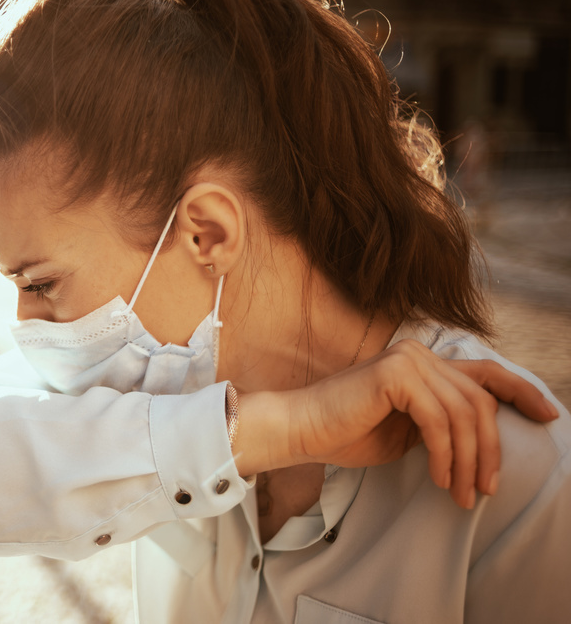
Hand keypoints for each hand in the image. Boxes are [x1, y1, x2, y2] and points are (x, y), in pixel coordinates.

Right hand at [233, 339, 558, 508]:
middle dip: (491, 450)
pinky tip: (437, 476)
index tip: (549, 415)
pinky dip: (444, 453)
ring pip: (464, 413)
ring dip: (468, 461)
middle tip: (484, 489)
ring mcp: (407, 359)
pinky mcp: (395, 374)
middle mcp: (419, 353)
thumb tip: (483, 444)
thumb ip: (441, 424)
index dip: (522, 391)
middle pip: (480, 401)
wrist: (301, 429)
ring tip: (460, 493)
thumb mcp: (408, 430)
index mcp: (423, 362)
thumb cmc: (347, 433)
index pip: (485, 373)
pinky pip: (438, 419)